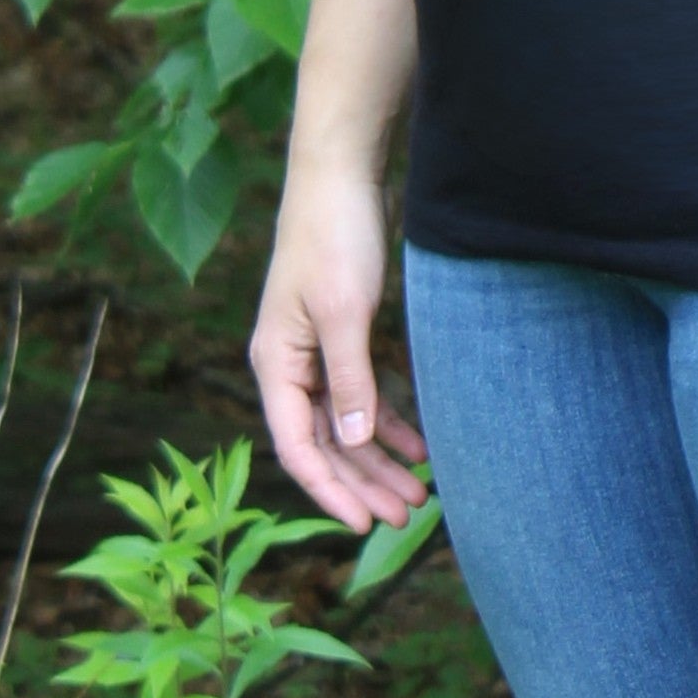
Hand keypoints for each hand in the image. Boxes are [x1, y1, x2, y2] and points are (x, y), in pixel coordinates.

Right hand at [249, 165, 428, 534]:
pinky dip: (389, 420)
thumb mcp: (343, 310)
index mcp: (277, 364)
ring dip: (381, 459)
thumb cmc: (333, 236)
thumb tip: (355, 443)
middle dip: (364, 483)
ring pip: (348, 423)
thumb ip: (349, 378)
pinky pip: (363, 393)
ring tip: (420, 494)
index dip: (330, 492)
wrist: (342, 172)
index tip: (365, 525)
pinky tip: (419, 445)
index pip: (298, 448)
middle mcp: (291, 366)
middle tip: (408, 517)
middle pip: (326, 443)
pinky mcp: (345, 333)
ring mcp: (318, 351)